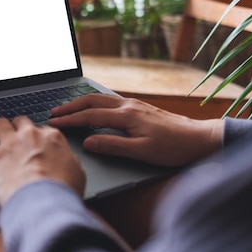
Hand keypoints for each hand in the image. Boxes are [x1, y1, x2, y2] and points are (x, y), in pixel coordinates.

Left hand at [0, 116, 85, 205]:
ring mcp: (11, 143)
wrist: (45, 203)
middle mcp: (31, 135)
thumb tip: (68, 161)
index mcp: (52, 138)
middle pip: (20, 121)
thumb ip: (70, 161)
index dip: (36, 138)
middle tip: (14, 141)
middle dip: (16, 129)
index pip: (42, 129)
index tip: (34, 146)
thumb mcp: (78, 174)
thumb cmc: (62, 192)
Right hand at [48, 94, 223, 166]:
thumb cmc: (173, 148)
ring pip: (100, 98)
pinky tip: (91, 107)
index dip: (70, 120)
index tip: (53, 124)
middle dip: (70, 106)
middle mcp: (128, 105)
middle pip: (91, 101)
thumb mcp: (142, 153)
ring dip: (81, 102)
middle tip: (52, 113)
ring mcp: (134, 104)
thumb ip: (113, 146)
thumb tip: (88, 142)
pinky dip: (93, 102)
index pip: (90, 116)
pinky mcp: (139, 107)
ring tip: (66, 109)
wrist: (199, 138)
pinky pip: (109, 100)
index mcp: (127, 116)